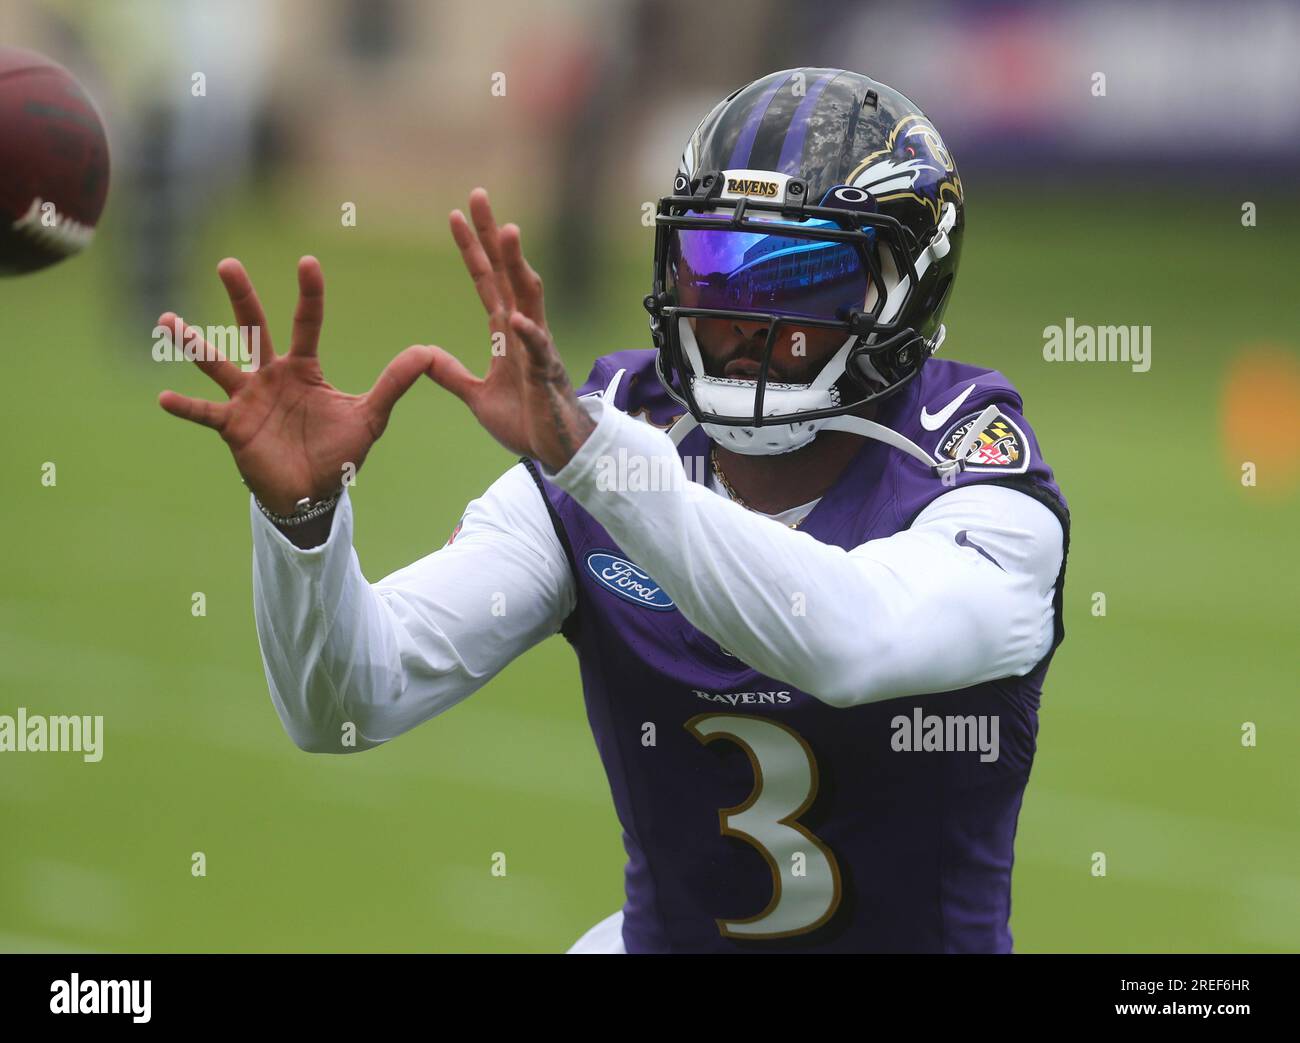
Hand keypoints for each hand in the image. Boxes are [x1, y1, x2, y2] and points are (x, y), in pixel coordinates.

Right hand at [157, 256, 433, 515]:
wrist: (315, 494)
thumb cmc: (338, 452)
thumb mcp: (370, 417)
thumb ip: (394, 384)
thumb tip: (427, 352)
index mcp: (304, 369)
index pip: (306, 322)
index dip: (309, 294)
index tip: (308, 262)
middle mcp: (271, 375)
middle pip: (254, 327)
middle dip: (242, 296)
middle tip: (228, 263)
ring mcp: (248, 399)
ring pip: (218, 363)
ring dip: (194, 344)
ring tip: (169, 319)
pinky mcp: (233, 426)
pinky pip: (205, 413)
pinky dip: (186, 407)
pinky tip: (164, 397)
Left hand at [424, 188, 594, 472]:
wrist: (556, 452)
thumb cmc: (527, 422)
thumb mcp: (476, 396)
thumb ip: (452, 374)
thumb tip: (426, 355)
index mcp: (505, 333)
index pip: (486, 281)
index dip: (472, 249)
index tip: (455, 215)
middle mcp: (523, 332)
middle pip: (507, 274)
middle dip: (493, 236)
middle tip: (479, 196)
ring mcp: (537, 351)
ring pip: (528, 299)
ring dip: (518, 266)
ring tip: (509, 232)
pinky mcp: (545, 377)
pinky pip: (537, 352)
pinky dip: (528, 335)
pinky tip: (516, 318)